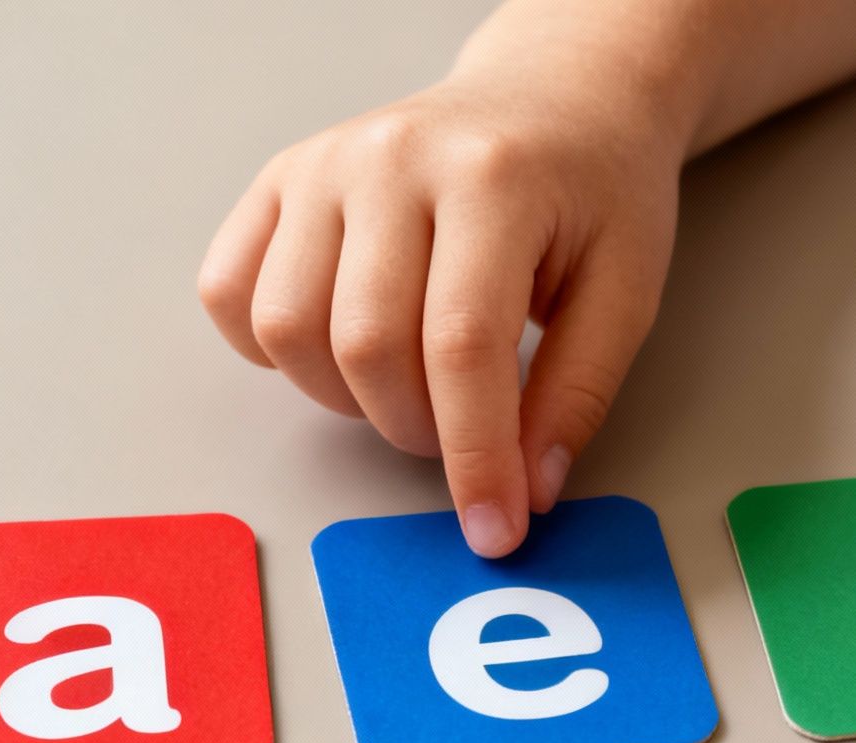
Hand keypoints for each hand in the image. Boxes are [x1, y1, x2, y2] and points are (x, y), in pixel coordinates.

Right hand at [198, 73, 683, 555]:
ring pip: (287, 329)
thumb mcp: (625, 288)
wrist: (553, 100)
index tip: (492, 528)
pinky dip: (271, 350)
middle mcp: (392, 159)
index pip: (462, 347)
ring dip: (343, 397)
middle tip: (458, 432)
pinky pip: (230, 293)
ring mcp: (323, 164)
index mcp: (493, 177)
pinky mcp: (280, 180)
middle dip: (413, 430)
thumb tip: (525, 493)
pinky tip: (337, 348)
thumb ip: (576, 394)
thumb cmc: (592, 193)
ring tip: (404, 385)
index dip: (475, 457)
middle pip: (366, 344)